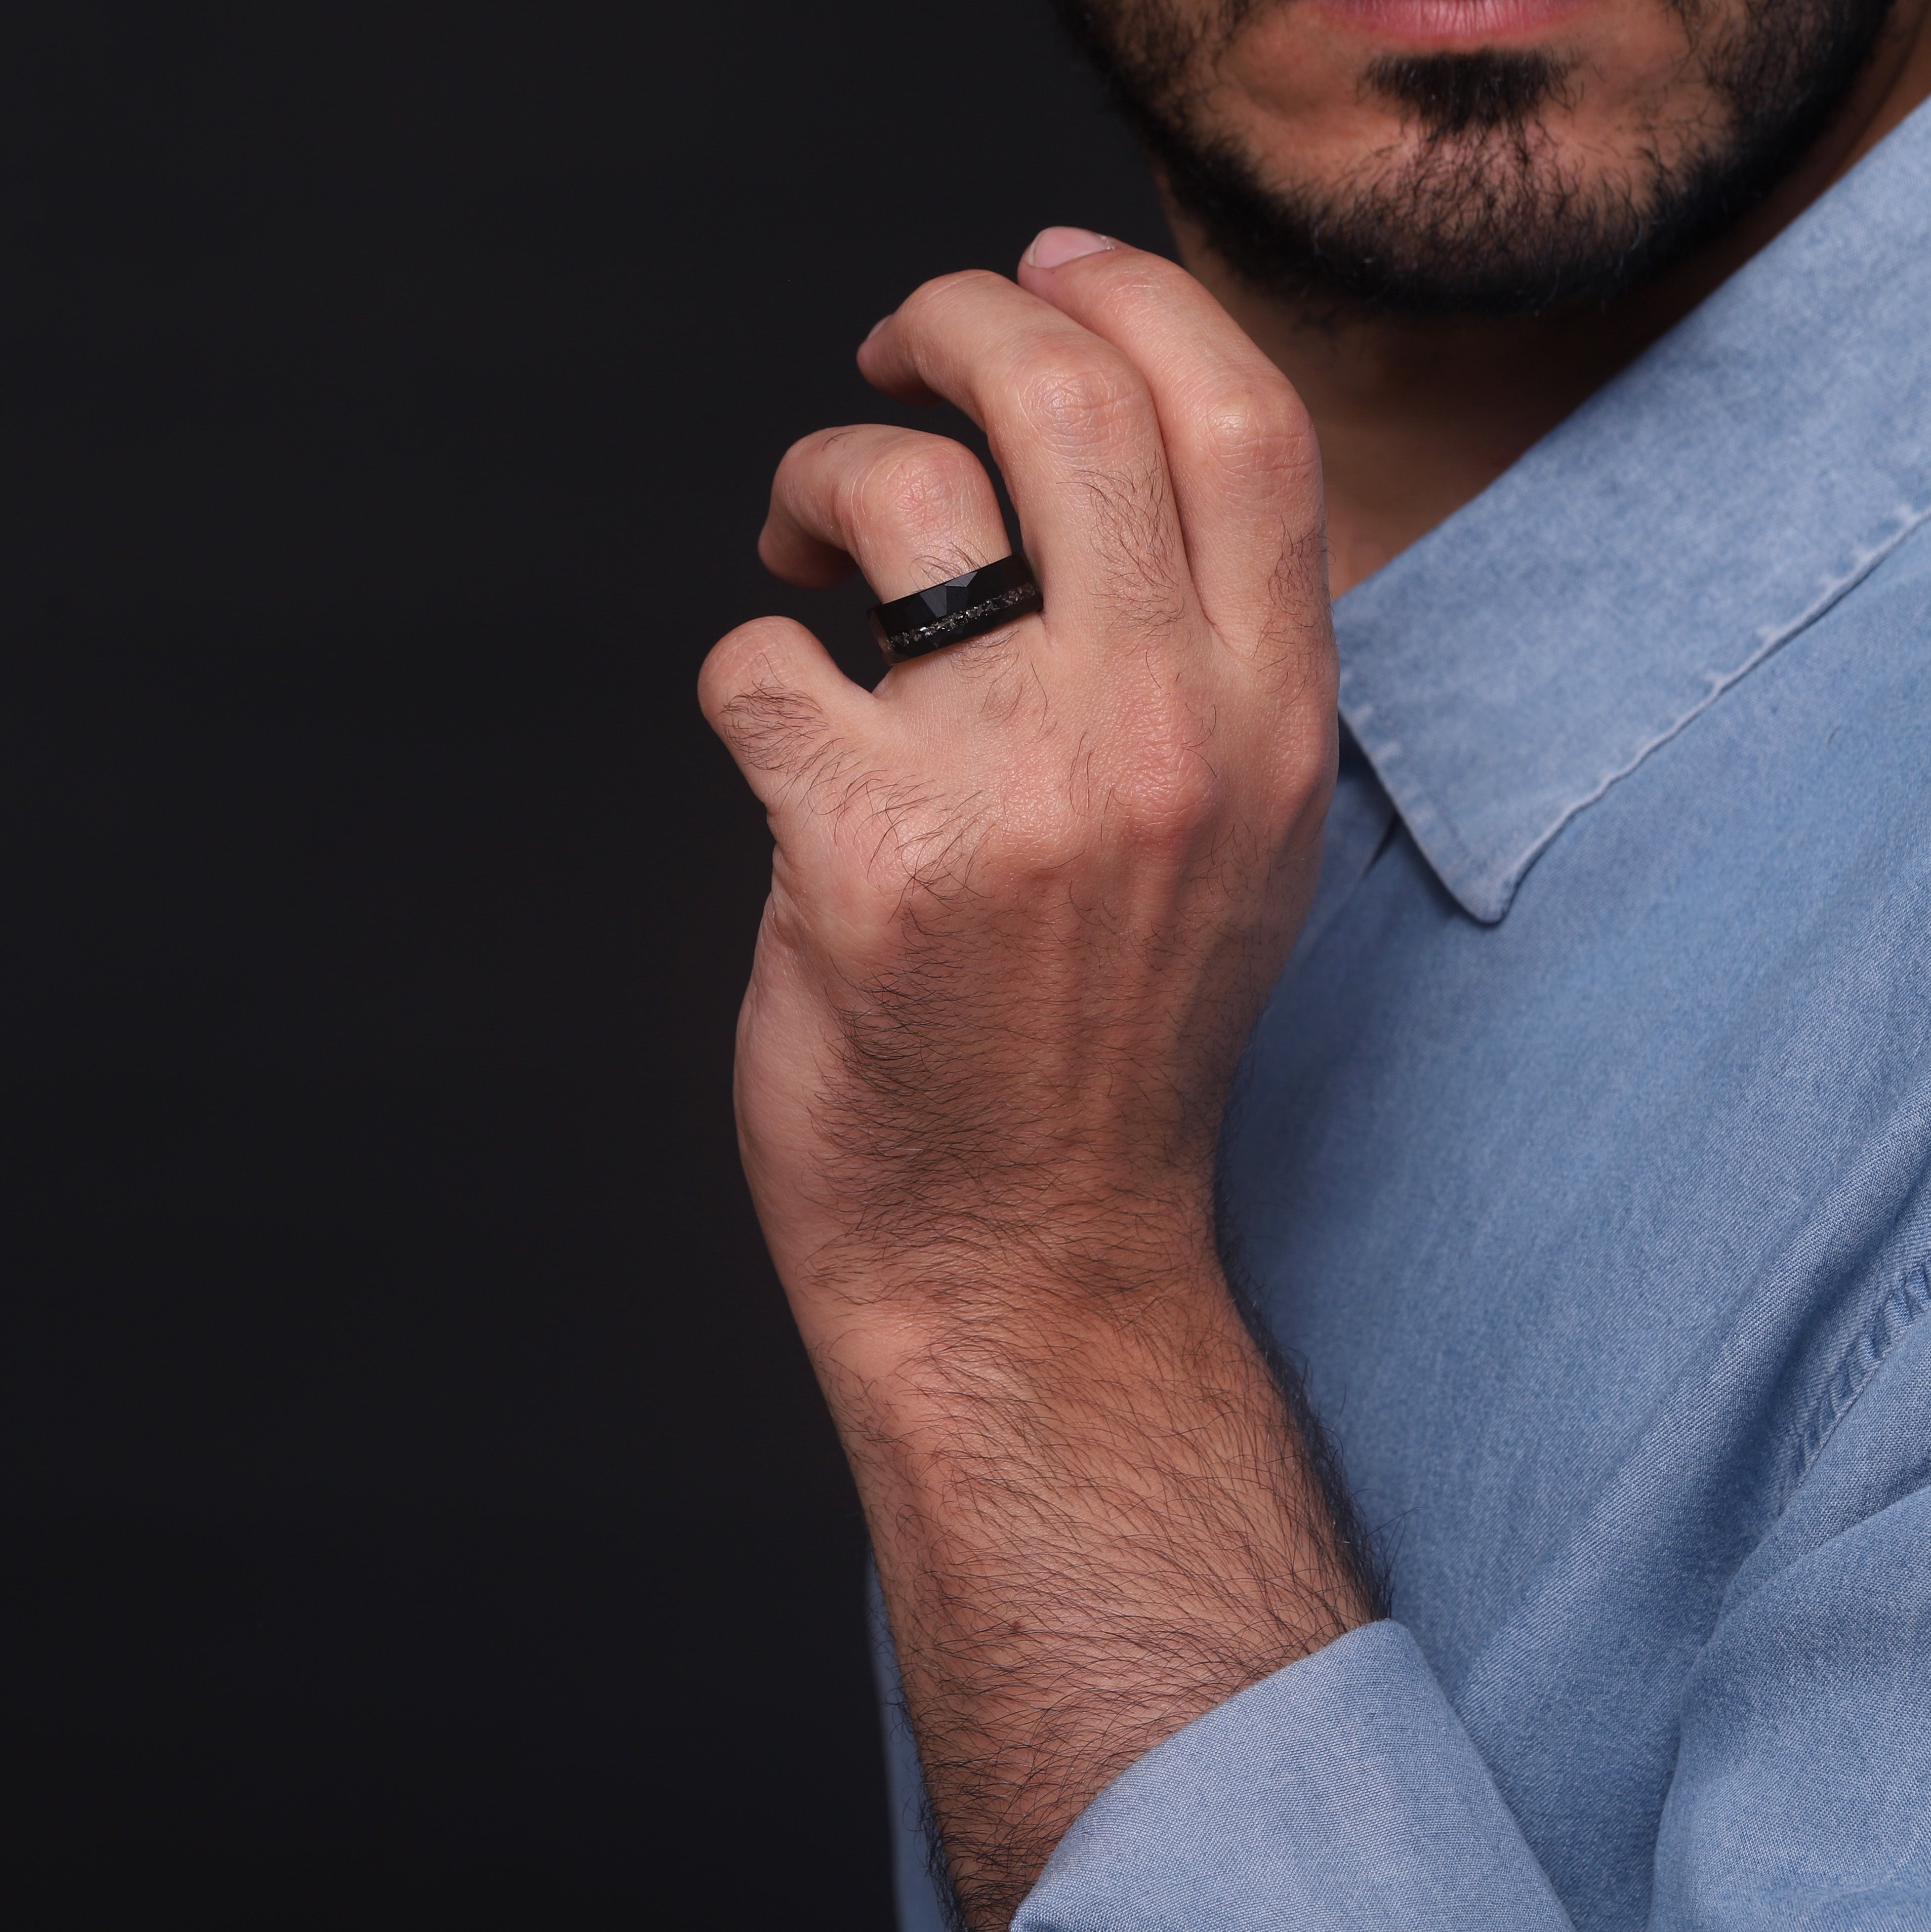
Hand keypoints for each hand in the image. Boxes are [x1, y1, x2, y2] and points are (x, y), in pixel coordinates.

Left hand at [703, 231, 1334, 1310]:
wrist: (1029, 1253)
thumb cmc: (1107, 1038)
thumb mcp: (1227, 841)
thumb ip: (1197, 664)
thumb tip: (1088, 479)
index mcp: (1271, 722)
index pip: (1238, 416)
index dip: (1129, 299)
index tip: (1042, 276)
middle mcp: (1165, 732)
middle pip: (1066, 398)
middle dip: (954, 319)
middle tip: (893, 350)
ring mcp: (1019, 789)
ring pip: (896, 497)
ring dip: (816, 480)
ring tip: (799, 544)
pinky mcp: (866, 853)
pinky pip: (757, 664)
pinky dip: (742, 672)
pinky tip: (772, 735)